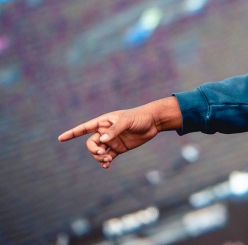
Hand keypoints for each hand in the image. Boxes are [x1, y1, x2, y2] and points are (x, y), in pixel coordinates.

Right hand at [58, 97, 181, 168]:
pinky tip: (107, 165)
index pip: (84, 128)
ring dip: (99, 158)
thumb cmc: (139, 117)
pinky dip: (105, 162)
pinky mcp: (119, 148)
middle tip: (102, 154)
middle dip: (93, 151)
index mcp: (104, 122)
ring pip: (98, 152)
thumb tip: (103, 140)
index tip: (60, 139)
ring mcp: (112, 140)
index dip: (72, 133)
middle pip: (91, 144)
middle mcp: (105, 132)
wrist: (154, 122)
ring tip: (107, 160)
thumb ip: (115, 130)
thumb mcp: (127, 121)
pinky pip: (107, 157)